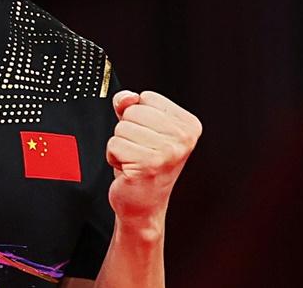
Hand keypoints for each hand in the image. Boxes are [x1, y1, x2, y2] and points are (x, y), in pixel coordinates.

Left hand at [106, 90, 201, 231]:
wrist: (144, 204)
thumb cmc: (144, 163)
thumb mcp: (141, 127)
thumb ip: (132, 105)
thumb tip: (126, 97)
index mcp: (188, 125)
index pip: (147, 97)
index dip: (138, 116)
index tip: (149, 137)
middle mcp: (183, 138)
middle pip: (133, 111)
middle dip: (127, 131)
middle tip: (139, 151)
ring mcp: (167, 153)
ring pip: (121, 128)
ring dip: (121, 145)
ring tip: (134, 160)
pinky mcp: (148, 165)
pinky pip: (114, 145)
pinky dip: (114, 157)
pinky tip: (128, 169)